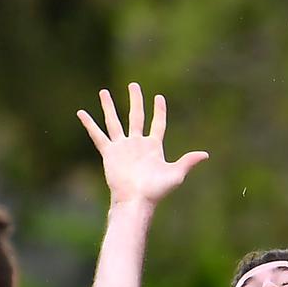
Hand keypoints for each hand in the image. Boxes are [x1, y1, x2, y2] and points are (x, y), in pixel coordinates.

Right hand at [77, 83, 208, 207]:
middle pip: (136, 116)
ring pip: (115, 121)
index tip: (158, 97)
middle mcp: (137, 143)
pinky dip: (89, 124)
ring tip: (104, 91)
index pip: (158, 123)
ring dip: (109, 106)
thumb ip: (188, 161)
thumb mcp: (176, 174)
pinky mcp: (109, 153)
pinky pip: (98, 135)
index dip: (159, 110)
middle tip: (133, 85)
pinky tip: (81, 112)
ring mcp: (122, 147)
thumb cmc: (156, 191)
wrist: (136, 201)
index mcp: (154, 146)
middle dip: (136, 100)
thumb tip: (206, 155)